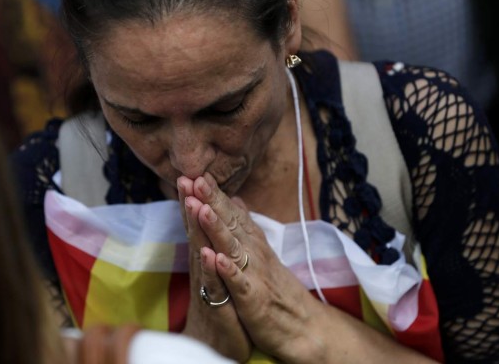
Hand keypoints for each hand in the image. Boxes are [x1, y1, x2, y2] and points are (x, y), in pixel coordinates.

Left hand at [188, 173, 326, 362]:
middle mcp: (254, 253)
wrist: (303, 325)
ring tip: (201, 208)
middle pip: (230, 222)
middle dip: (212, 200)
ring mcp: (254, 274)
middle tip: (195, 177)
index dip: (214, 193)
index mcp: (252, 242)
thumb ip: (246, 225)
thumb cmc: (276, 288)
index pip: (231, 213)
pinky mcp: (253, 298)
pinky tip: (216, 257)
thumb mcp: (261, 252)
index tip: (197, 171)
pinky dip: (227, 270)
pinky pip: (238, 282)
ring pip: (233, 247)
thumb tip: (235, 198)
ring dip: (216, 227)